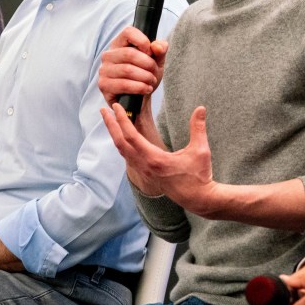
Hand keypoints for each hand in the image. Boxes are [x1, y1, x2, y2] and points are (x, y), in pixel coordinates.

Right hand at [98, 28, 168, 138]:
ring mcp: (104, 70)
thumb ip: (160, 50)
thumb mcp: (156, 62)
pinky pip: (123, 84)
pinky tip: (146, 89)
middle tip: (154, 72)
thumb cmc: (145, 76)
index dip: (143, 41)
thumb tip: (158, 46)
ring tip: (151, 82)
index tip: (151, 53)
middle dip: (148, 64)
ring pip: (127, 70)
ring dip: (145, 77)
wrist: (139, 99)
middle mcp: (108, 55)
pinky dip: (139, 87)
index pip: (128, 32)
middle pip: (129, 53)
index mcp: (119, 44)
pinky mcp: (104, 85)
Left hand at [102, 104, 221, 212]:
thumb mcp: (201, 150)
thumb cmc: (199, 175)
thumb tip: (200, 108)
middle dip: (110, 125)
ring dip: (114, 135)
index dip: (122, 120)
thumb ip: (198, 128)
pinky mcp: (146, 175)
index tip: (117, 106)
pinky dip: (122, 144)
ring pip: (122, 151)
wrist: (197, 198)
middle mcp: (145, 166)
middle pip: (120, 143)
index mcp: (155, 159)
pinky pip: (128, 157)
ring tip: (110, 121)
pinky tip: (123, 137)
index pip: (131, 136)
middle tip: (103, 110)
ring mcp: (144, 172)